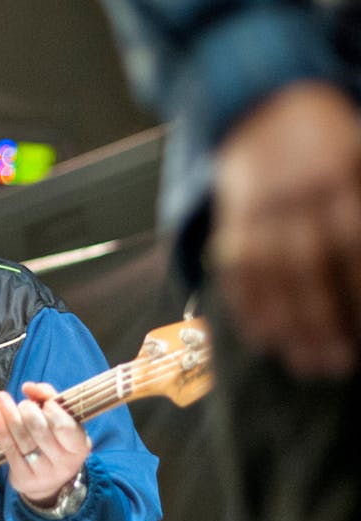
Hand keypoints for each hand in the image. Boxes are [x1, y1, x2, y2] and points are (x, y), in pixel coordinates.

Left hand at [0, 382, 91, 506]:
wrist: (50, 481)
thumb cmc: (56, 440)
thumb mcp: (62, 421)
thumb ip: (49, 399)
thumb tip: (29, 387)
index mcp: (79, 446)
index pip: (65, 427)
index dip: (53, 412)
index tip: (46, 403)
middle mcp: (64, 462)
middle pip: (40, 431)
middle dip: (28, 411)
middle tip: (23, 404)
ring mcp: (43, 472)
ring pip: (22, 439)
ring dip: (9, 415)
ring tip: (1, 398)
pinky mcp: (24, 477)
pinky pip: (9, 450)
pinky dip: (0, 429)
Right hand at [211, 80, 360, 377]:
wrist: (261, 99)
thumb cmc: (326, 137)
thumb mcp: (359, 155)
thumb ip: (359, 202)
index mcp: (340, 170)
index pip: (352, 240)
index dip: (358, 288)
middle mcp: (297, 189)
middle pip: (308, 264)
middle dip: (321, 319)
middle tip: (336, 363)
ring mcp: (259, 204)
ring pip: (270, 272)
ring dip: (285, 323)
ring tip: (303, 362)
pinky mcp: (230, 215)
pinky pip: (235, 265)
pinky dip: (245, 305)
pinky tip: (261, 337)